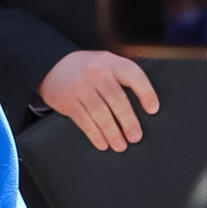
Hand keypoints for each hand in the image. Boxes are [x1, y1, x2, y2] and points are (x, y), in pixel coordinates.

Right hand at [38, 51, 159, 151]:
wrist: (53, 65)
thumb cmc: (88, 68)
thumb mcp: (106, 63)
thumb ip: (123, 76)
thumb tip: (148, 103)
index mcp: (110, 62)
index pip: (132, 75)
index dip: (146, 92)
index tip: (153, 110)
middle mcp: (95, 72)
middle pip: (116, 98)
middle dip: (128, 121)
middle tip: (135, 137)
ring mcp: (79, 86)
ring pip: (100, 113)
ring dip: (112, 132)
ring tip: (120, 145)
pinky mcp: (66, 100)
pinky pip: (83, 120)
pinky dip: (94, 134)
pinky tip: (102, 143)